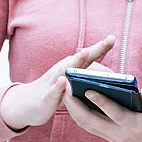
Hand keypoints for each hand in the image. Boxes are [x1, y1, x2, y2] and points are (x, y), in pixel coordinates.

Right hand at [0, 35, 115, 130]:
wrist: (28, 104)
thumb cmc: (56, 91)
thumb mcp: (74, 82)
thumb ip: (90, 77)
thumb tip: (112, 77)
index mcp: (72, 67)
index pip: (90, 56)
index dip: (101, 47)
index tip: (113, 38)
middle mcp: (63, 70)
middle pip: (81, 58)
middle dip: (95, 49)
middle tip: (108, 40)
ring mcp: (54, 82)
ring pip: (65, 70)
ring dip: (75, 62)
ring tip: (85, 52)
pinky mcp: (46, 97)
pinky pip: (53, 92)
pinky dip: (58, 87)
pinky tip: (62, 81)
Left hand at [63, 83, 141, 141]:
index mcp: (135, 125)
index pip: (115, 113)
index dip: (102, 102)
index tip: (88, 89)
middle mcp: (120, 134)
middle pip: (93, 121)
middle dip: (77, 105)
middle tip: (66, 87)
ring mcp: (112, 136)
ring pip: (87, 125)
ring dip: (73, 110)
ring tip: (65, 91)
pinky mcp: (107, 135)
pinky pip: (88, 126)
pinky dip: (78, 114)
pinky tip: (71, 100)